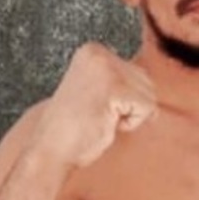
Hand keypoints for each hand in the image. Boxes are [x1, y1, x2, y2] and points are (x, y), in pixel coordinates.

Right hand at [28, 42, 155, 167]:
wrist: (49, 149)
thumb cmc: (74, 125)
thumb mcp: (98, 87)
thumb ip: (120, 76)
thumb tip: (149, 77)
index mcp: (92, 50)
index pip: (137, 72)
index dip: (124, 98)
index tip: (97, 105)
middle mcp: (100, 53)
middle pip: (147, 81)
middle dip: (129, 105)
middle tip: (99, 113)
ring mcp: (108, 68)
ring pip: (149, 95)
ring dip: (130, 114)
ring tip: (101, 116)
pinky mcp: (116, 87)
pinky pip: (147, 108)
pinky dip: (131, 123)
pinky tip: (105, 122)